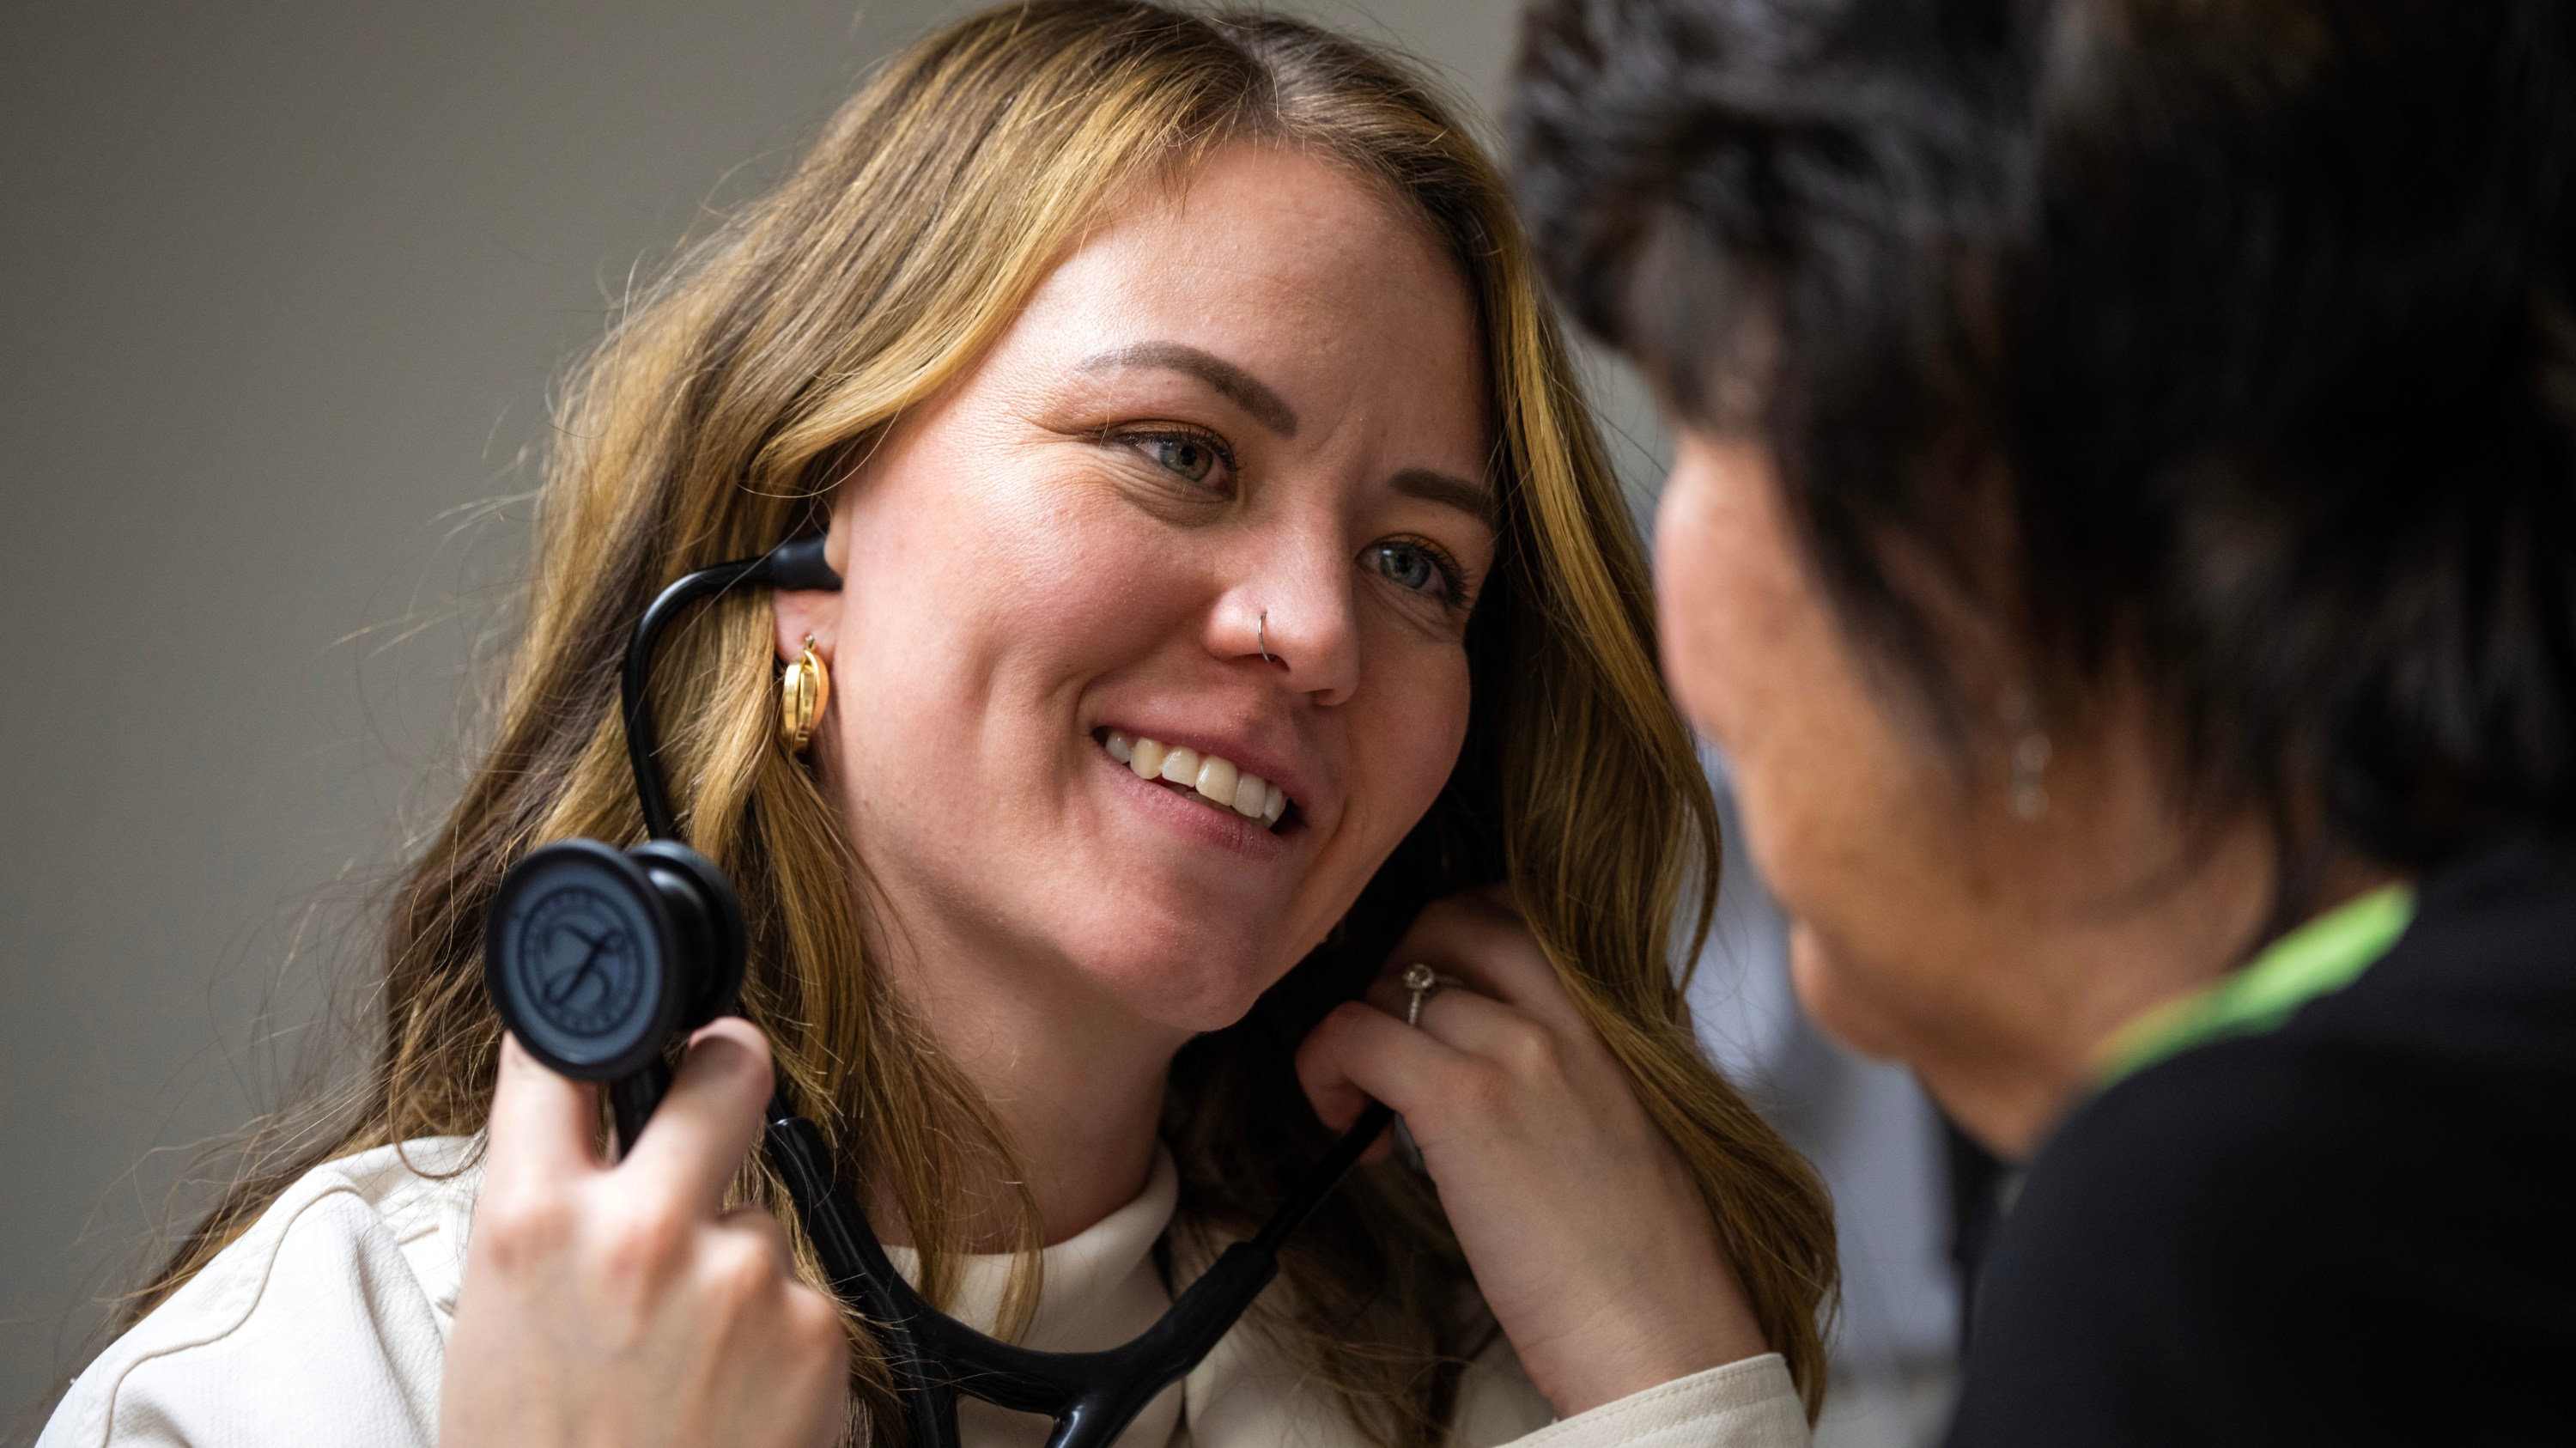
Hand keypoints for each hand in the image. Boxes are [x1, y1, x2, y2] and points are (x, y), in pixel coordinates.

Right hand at [440, 1021, 848, 1447]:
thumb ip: (549, 1216)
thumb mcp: (497, 1325)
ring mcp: (740, 1276)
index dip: (594, 1018)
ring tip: (689, 1361)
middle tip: (724, 1082)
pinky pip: (802, 1296)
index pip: (561, 1060)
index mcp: (533, 1224)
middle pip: (726, 1067)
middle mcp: (641, 1232)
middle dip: (729, 1068)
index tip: (624, 998)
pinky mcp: (813, 1330)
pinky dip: (780, 1336)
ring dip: (739, 1262)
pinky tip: (731, 1397)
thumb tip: (593, 1128)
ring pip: (761, 1215)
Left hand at [1296, 888, 1769, 1416]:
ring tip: (1371, 1101)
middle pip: (1456, 917)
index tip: (1438, 998)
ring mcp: (1524, 1045)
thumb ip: (1595, 1057)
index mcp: (1629, 1008)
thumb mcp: (1645, 1116)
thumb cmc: (1651, 1255)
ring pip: (1396, 976)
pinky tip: (1349, 1125)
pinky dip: (1326, 1068)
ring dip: (1363, 1030)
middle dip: (1404, 965)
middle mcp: (1579, 1007)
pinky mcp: (1466, 1098)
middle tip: (1395, 1040)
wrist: (1668, 1332)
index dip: (1460, 943)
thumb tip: (1510, 1038)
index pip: (1524, 910)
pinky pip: (1354, 1032)